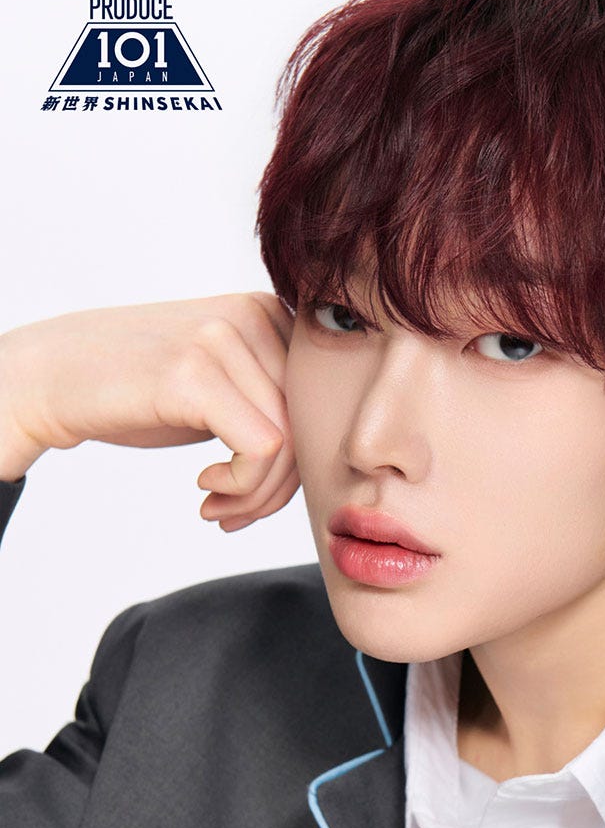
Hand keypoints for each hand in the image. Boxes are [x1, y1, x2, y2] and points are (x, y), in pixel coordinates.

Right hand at [0, 292, 297, 530]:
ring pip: (288, 444)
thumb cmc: (138, 390)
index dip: (296, 463)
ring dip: (255, 496)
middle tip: (236, 514)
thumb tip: (327, 462)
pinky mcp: (195, 373)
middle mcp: (253, 314)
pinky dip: (241, 487)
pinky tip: (204, 488)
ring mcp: (223, 339)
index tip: (253, 494)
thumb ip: (274, 404)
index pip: (320, 404)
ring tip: (219, 509)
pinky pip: (262, 449)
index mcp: (269, 313)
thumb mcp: (222, 387)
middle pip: (310, 425)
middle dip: (278, 488)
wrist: (53, 376)